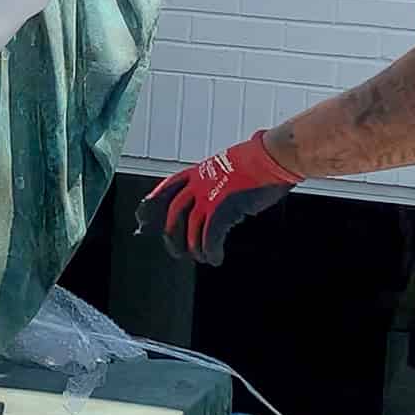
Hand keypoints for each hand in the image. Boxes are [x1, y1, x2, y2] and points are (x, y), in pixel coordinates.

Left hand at [135, 132, 298, 265]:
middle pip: (174, 212)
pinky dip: (211, 250)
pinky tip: (215, 258)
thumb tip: (216, 198)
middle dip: (172, 234)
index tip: (142, 215)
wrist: (272, 156)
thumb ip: (216, 182)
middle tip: (176, 251)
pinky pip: (210, 235)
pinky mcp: (224, 208)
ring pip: (191, 228)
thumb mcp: (229, 167)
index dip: (153, 202)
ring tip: (202, 258)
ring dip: (195, 248)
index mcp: (198, 172)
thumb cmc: (258, 161)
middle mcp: (199, 183)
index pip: (168, 187)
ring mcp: (210, 195)